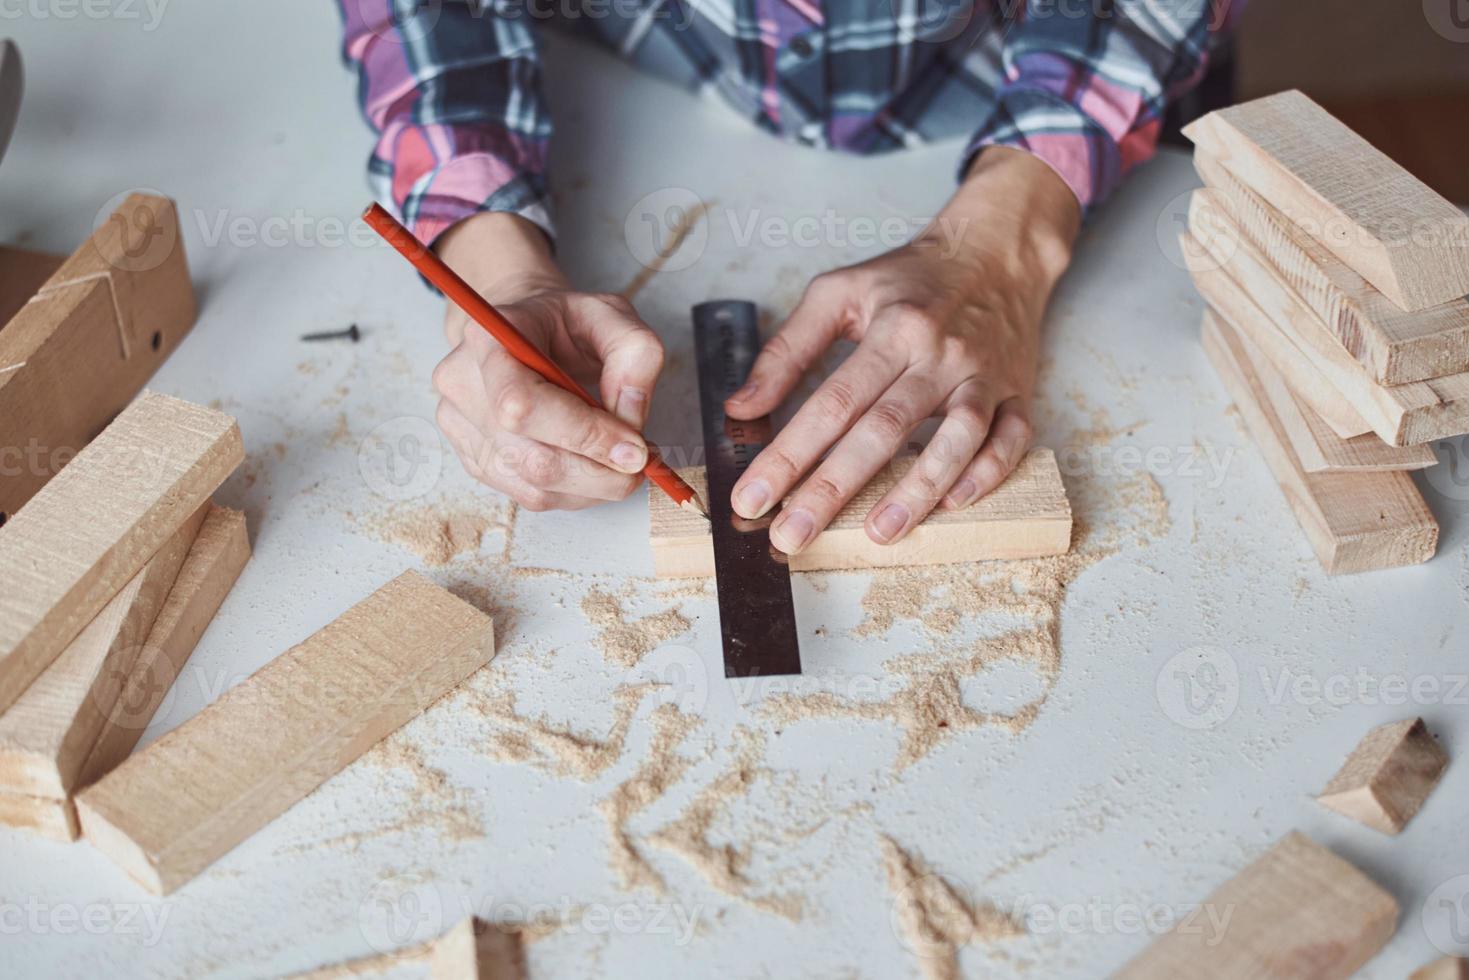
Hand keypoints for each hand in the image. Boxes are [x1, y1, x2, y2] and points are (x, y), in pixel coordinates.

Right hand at [430, 212, 664, 510]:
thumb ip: (634, 353)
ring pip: (534, 487)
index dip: (584, 435)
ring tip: (619, 460)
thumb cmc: (565, 323)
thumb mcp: (613, 315)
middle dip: (600, 471)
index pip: (524, 405)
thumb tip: (631, 419)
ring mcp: (460, 427)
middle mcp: (462, 384)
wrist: (523, 332)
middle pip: (533, 458)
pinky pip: (531, 496)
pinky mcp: (474, 460)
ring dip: (592, 486)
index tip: (635, 448)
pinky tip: (592, 466)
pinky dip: (575, 492)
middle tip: (641, 462)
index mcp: (488, 337)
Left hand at [725, 147, 1079, 552]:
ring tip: (878, 533)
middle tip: (793, 536)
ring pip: (957, 439)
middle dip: (833, 487)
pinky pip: (1011, 439)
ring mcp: (984, 376)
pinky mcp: (1018, 393)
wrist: (996, 252)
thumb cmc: (911, 278)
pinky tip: (953, 504)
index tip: (753, 497)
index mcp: (894, 328)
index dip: (789, 454)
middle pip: (883, 429)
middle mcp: (940, 354)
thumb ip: (788, 349)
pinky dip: (986, 473)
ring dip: (918, 490)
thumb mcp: (839, 292)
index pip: (832, 401)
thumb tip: (742, 406)